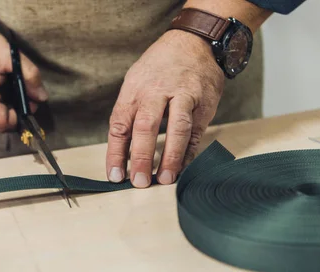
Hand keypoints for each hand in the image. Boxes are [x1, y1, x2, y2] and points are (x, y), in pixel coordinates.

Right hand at [0, 26, 47, 131]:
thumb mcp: (10, 56)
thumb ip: (30, 77)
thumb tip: (42, 98)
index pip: (4, 123)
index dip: (21, 116)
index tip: (31, 101)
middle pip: (1, 123)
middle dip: (17, 110)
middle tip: (26, 90)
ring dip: (9, 106)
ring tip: (11, 85)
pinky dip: (1, 104)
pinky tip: (2, 87)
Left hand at [106, 30, 224, 186]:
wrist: (194, 42)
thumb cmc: (159, 68)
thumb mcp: (136, 83)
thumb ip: (129, 115)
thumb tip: (121, 154)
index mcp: (134, 90)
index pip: (120, 125)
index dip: (116, 153)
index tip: (115, 176)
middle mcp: (156, 92)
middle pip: (145, 126)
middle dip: (141, 157)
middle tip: (139, 181)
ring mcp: (183, 96)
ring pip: (176, 129)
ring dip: (170, 157)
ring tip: (164, 179)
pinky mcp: (204, 104)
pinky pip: (196, 131)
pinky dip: (190, 152)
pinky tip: (183, 168)